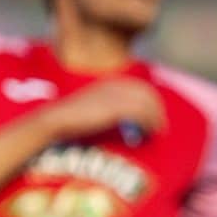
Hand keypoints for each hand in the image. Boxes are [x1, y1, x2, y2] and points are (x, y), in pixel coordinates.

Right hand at [40, 79, 164, 142]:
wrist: (56, 121)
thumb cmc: (69, 121)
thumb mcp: (90, 110)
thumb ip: (106, 111)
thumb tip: (122, 121)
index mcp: (109, 83)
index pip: (139, 88)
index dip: (150, 102)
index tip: (154, 117)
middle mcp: (115, 85)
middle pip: (147, 94)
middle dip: (156, 110)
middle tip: (159, 127)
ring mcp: (117, 95)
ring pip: (148, 104)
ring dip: (155, 118)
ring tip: (156, 132)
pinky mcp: (117, 107)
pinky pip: (143, 113)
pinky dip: (150, 123)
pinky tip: (150, 133)